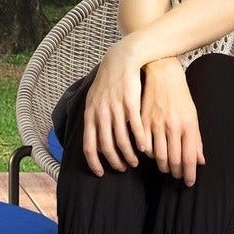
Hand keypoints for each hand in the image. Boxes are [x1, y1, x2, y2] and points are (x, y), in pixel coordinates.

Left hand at [81, 39, 148, 176]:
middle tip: (123, 168)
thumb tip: (94, 141)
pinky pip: (136, 127)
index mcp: (91, 114)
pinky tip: (145, 148)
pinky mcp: (130, 103)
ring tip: (135, 161)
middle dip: (115, 161)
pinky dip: (140, 141)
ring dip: (129, 155)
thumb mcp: (95, 100)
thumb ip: (94, 120)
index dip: (94, 162)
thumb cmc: (108, 82)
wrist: (121, 60)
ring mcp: (116, 108)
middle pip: (106, 146)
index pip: (89, 146)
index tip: (100, 173)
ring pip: (122, 140)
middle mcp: (101, 113)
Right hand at [139, 58, 205, 186]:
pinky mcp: (142, 120)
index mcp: (188, 126)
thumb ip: (196, 140)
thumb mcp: (193, 116)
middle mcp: (172, 126)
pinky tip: (152, 154)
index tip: (188, 183)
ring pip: (158, 155)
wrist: (162, 75)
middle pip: (173, 160)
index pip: (189, 158)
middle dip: (175, 172)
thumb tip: (200, 161)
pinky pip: (144, 145)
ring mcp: (156, 124)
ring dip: (162, 166)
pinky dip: (148, 153)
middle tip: (176, 176)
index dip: (189, 174)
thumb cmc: (180, 96)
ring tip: (165, 168)